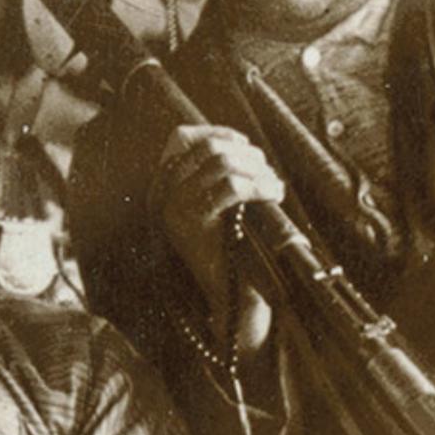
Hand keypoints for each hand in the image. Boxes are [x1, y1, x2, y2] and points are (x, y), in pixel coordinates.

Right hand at [150, 125, 282, 353]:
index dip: (218, 133)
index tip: (246, 145)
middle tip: (267, 172)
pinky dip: (260, 185)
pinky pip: (230, 187)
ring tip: (274, 187)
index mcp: (162, 188)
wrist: (231, 301)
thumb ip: (217, 178)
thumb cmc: (234, 253)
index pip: (182, 138)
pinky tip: (274, 196)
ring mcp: (172, 209)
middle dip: (245, 153)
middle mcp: (160, 195)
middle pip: (206, 147)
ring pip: (221, 163)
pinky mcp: (192, 224)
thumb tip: (240, 145)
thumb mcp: (220, 208)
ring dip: (257, 169)